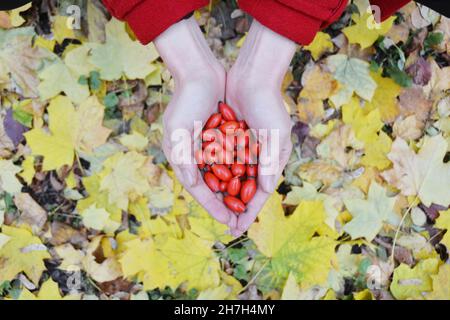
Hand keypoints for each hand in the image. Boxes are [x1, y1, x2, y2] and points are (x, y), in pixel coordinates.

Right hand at [154, 17, 236, 228]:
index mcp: (183, 158)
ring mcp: (209, 148)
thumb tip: (192, 184)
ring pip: (225, 177)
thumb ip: (183, 157)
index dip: (214, 207)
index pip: (200, 190)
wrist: (200, 72)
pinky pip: (234, 160)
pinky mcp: (222, 138)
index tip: (229, 222)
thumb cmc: (187, 99)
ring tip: (250, 209)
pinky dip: (243, 172)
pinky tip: (255, 183)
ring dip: (236, 193)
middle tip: (241, 223)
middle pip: (214, 188)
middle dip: (227, 205)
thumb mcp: (178, 128)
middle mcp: (196, 156)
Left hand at [226, 20, 296, 235]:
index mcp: (270, 160)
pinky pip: (219, 161)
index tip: (238, 228)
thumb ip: (271, 162)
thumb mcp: (275, 134)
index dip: (249, 212)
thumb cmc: (268, 104)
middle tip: (225, 226)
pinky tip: (203, 186)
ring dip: (222, 194)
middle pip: (243, 189)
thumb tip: (264, 190)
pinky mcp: (227, 139)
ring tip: (213, 211)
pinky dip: (213, 173)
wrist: (251, 77)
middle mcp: (256, 158)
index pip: (259, 193)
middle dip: (233, 207)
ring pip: (230, 178)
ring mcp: (241, 149)